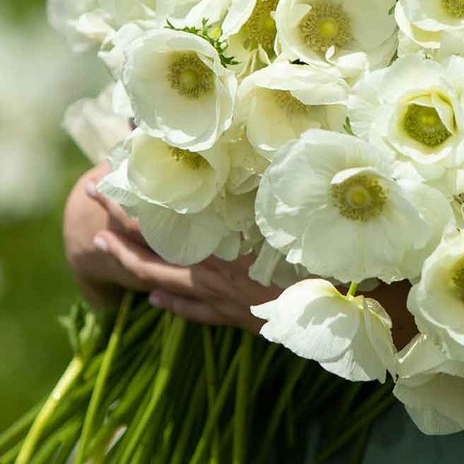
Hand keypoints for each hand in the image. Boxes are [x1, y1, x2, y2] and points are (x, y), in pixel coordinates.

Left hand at [64, 165, 418, 344]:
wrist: (371, 313)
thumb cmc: (340, 253)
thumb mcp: (301, 210)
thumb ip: (268, 180)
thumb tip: (247, 143)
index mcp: (225, 248)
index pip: (160, 223)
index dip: (128, 203)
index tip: (100, 181)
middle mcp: (217, 277)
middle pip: (151, 252)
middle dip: (118, 227)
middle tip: (92, 198)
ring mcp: (229, 302)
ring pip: (166, 283)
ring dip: (134, 264)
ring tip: (105, 246)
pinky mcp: (248, 320)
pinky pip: (197, 312)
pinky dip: (171, 301)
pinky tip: (154, 298)